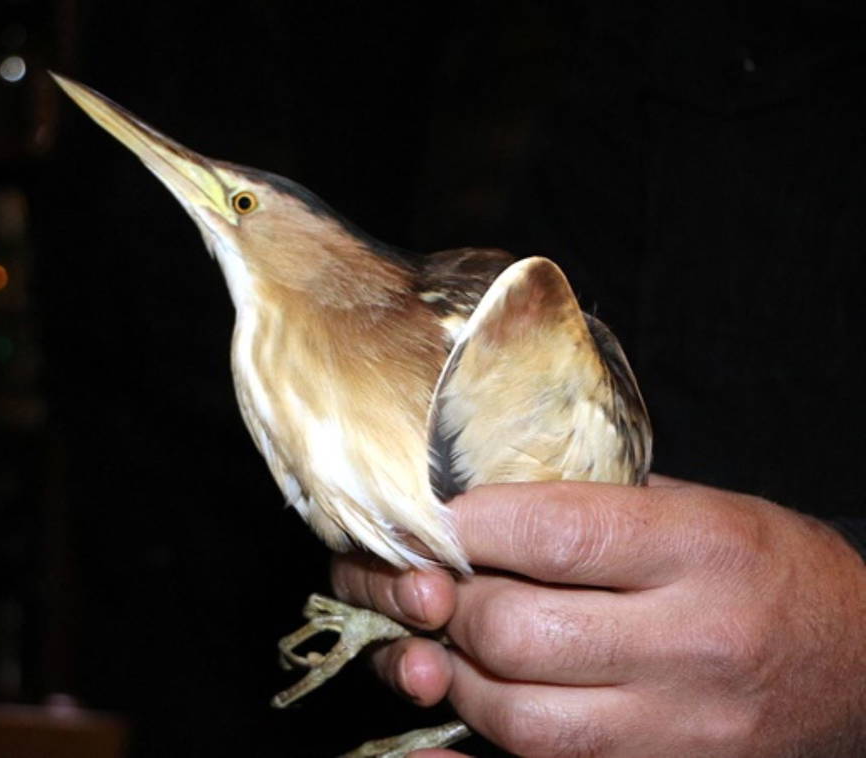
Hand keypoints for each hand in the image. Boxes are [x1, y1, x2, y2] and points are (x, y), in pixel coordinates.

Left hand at [331, 477, 865, 756]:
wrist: (862, 668)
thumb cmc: (768, 572)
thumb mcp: (697, 508)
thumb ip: (588, 507)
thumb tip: (459, 512)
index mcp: (702, 550)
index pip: (548, 535)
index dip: (460, 527)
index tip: (428, 521)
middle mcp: (694, 644)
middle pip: (515, 634)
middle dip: (448, 608)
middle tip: (434, 589)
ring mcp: (681, 729)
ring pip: (518, 721)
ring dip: (455, 681)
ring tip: (447, 649)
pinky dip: (474, 753)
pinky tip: (436, 731)